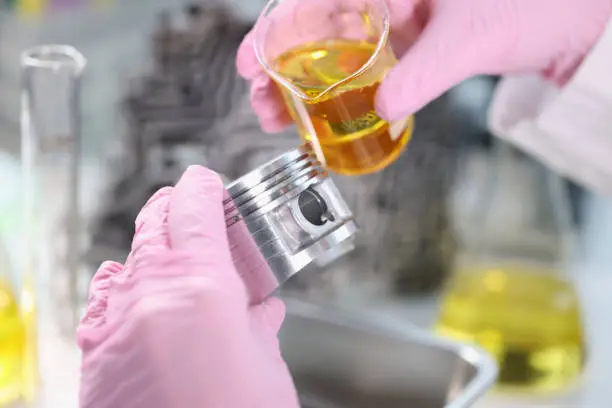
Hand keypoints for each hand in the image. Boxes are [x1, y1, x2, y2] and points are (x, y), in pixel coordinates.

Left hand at [77, 166, 299, 407]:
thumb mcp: (265, 366)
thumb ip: (259, 326)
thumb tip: (264, 309)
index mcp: (200, 284)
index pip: (193, 209)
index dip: (200, 187)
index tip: (205, 180)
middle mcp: (150, 291)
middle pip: (154, 225)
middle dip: (171, 207)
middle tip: (187, 203)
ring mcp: (116, 320)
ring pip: (127, 260)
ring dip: (147, 246)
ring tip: (165, 251)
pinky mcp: (95, 352)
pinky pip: (101, 299)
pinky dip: (118, 285)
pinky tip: (129, 292)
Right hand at [237, 0, 611, 128]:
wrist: (574, 19)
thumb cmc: (536, 3)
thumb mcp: (469, 38)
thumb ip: (422, 74)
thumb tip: (384, 112)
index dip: (276, 30)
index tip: (251, 61)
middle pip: (318, 26)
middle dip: (282, 66)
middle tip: (262, 100)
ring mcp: (399, 18)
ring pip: (337, 49)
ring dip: (306, 82)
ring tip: (280, 114)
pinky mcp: (413, 42)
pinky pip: (366, 66)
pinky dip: (344, 89)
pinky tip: (327, 112)